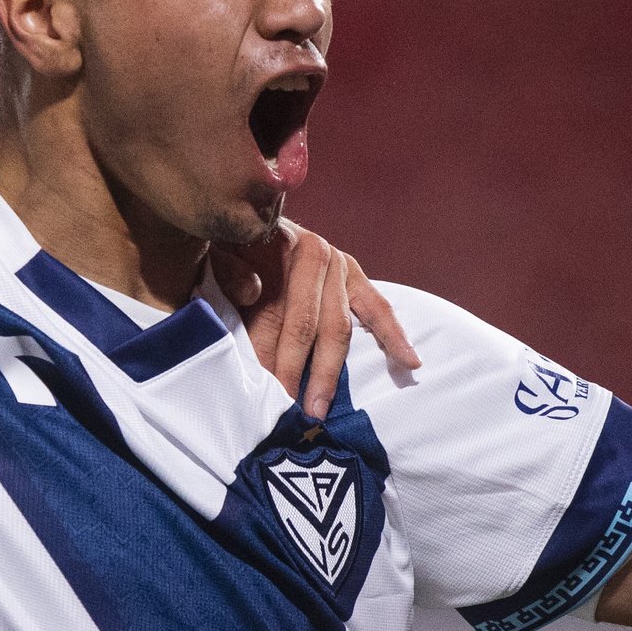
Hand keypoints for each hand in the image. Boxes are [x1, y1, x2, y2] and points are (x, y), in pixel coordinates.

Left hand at [211, 221, 420, 420]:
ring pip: (337, 328)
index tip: (260, 389)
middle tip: (286, 412)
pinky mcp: (356, 276)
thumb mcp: (221, 249)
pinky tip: (410, 363)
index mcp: (282, 248)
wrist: (253, 218)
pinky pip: (379, 309)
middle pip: (306, 325)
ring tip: (319, 409)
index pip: (273, 313)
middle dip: (295, 372)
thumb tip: (252, 290)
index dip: (264, 353)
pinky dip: (394, 336)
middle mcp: (316, 256)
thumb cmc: (235, 244)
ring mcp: (340, 267)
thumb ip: (230, 269)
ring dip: (328, 372)